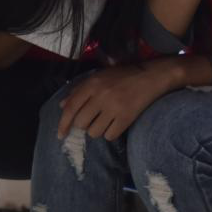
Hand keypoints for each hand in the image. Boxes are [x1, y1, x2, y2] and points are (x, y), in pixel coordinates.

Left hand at [56, 60, 181, 141]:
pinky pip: (110, 136)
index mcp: (92, 84)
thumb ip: (79, 90)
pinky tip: (116, 124)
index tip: (60, 135)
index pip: (70, 108)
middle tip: (94, 119)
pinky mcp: (126, 117)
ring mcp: (114, 107)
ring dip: (98, 130)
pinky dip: (111, 133)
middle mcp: (101, 95)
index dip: (63, 124)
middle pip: (81, 123)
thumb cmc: (123, 76)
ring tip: (106, 121)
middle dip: (85, 125)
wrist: (150, 76)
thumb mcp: (99, 77)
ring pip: (94, 132)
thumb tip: (62, 105)